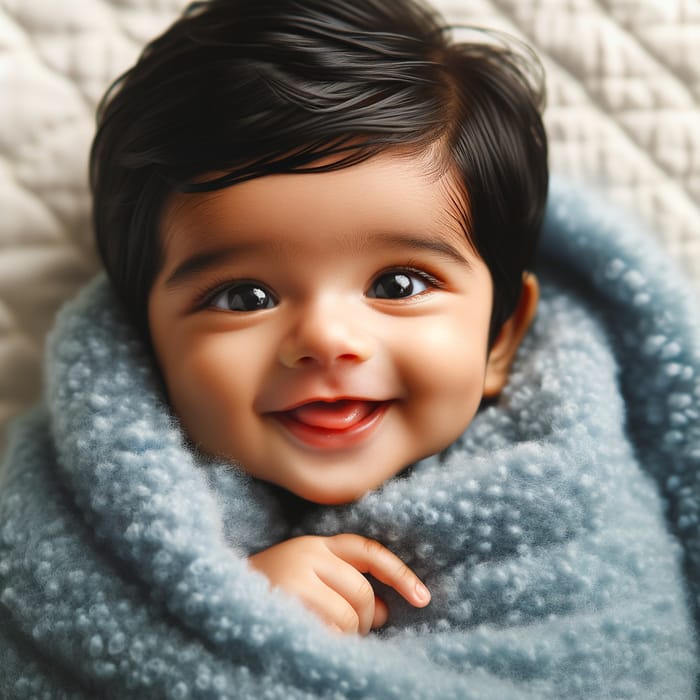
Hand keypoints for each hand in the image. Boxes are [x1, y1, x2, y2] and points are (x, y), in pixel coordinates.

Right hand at [248, 534, 429, 634]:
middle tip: (353, 633)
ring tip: (325, 636)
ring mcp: (295, 577)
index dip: (400, 574)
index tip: (424, 598)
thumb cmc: (269, 593)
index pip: (370, 552)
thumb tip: (386, 611)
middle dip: (365, 619)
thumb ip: (345, 589)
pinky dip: (330, 645)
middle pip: (362, 592)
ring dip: (346, 636)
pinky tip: (313, 640)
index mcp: (316, 544)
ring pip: (349, 616)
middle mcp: (307, 553)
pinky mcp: (285, 602)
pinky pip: (329, 633)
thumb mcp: (308, 581)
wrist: (213, 597)